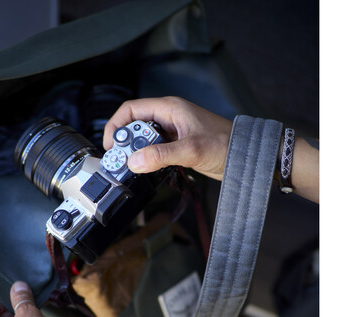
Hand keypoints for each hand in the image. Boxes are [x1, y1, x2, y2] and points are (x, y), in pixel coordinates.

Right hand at [103, 96, 232, 180]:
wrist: (244, 157)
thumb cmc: (225, 144)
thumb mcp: (191, 149)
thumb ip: (162, 155)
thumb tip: (134, 162)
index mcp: (170, 108)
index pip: (131, 110)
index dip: (116, 125)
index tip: (111, 145)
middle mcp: (168, 117)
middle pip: (134, 125)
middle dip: (124, 142)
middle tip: (122, 160)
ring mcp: (172, 132)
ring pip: (143, 139)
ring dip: (135, 152)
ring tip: (133, 166)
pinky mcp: (176, 145)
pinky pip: (154, 149)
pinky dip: (147, 158)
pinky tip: (147, 168)